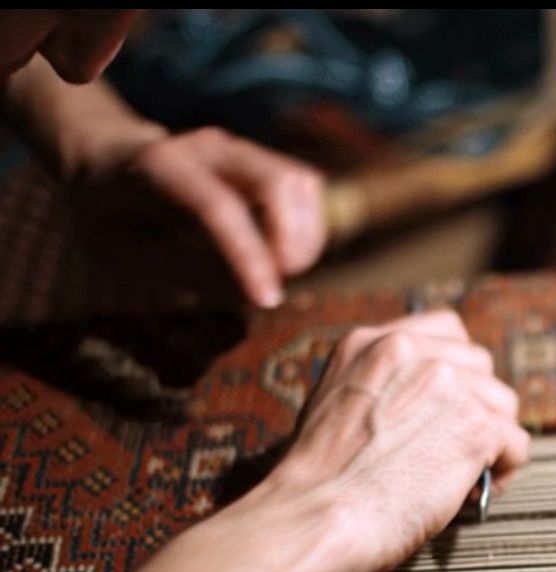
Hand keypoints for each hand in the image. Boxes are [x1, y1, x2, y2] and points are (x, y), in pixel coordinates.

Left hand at [73, 125, 326, 307]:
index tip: (268, 300)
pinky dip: (307, 228)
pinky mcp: (261, 162)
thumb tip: (248, 290)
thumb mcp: (121, 253)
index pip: (218, 207)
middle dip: (292, 240)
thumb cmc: (110, 217)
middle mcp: (209, 148)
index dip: (249, 255)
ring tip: (281, 273)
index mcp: (160, 166)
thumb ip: (182, 270)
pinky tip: (284, 257)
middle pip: (278, 182)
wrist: (110, 163)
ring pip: (301, 184)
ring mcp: (241, 151)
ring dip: (306, 236)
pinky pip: (305, 190)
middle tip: (277, 285)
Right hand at [259, 310, 529, 571]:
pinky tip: (478, 489)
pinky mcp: (476, 425)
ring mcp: (450, 385)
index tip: (450, 402)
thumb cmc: (317, 479)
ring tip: (470, 473)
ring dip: (494, 438)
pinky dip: (505, 470)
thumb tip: (419, 402)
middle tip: (458, 446)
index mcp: (376, 341)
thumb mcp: (335, 401)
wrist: (315, 514)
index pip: (447, 330)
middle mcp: (416, 352)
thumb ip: (380, 384)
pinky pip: (516, 444)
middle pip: (481, 368)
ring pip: (503, 404)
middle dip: (477, 406)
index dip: (457, 369)